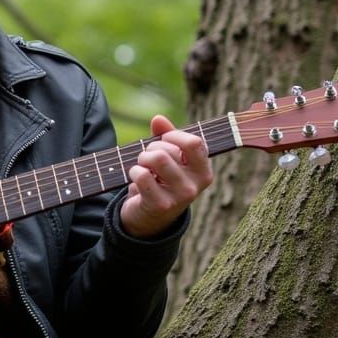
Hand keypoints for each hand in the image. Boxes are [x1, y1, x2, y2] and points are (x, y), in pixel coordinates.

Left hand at [119, 115, 213, 238]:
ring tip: (141, 166)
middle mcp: (195, 185)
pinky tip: (135, 178)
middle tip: (147, 158)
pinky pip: (142, 175)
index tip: (163, 139)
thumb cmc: (160, 182)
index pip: (195, 142)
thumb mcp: (169, 159)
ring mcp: (179, 197)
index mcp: (203, 172)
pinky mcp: (160, 205)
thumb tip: (158, 118)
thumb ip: (166, 136)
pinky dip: (133, 172)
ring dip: (142, 158)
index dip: (174, 135)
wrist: (149, 219)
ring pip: (157, 159)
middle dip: (151, 148)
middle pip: (169, 150)